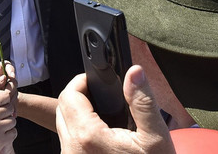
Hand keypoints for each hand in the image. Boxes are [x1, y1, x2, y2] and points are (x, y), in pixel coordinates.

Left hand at [56, 66, 175, 153]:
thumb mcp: (155, 138)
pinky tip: (102, 133)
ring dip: (78, 113)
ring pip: (62, 125)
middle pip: (62, 108)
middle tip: (102, 94)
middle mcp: (72, 150)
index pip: (69, 95)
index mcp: (88, 138)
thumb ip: (142, 101)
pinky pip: (68, 141)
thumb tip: (134, 72)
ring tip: (104, 113)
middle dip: (79, 95)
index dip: (82, 81)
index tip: (97, 79)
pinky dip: (80, 130)